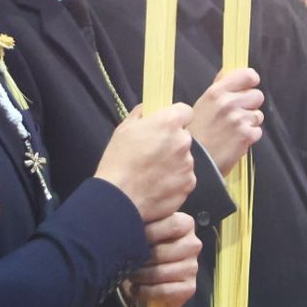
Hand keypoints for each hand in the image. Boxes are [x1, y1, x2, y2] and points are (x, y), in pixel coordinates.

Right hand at [95, 104, 196, 221]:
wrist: (119, 197)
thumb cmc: (118, 161)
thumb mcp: (124, 128)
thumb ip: (142, 113)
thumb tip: (150, 109)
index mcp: (169, 122)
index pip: (186, 111)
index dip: (176, 118)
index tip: (167, 125)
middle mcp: (183, 141)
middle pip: (184, 137)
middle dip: (172, 142)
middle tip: (153, 152)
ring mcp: (188, 165)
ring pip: (184, 158)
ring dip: (173, 162)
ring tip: (152, 172)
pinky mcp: (188, 185)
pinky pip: (184, 178)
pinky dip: (174, 181)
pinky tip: (157, 185)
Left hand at [126, 212, 199, 306]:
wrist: (145, 273)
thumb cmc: (142, 243)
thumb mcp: (142, 222)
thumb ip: (145, 209)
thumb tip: (142, 202)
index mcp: (185, 224)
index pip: (174, 225)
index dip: (151, 232)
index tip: (133, 237)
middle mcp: (193, 244)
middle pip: (165, 251)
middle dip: (142, 258)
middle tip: (128, 261)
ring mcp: (193, 267)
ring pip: (164, 272)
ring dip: (142, 276)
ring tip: (131, 275)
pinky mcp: (189, 287)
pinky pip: (166, 291)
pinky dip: (148, 292)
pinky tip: (138, 289)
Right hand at [188, 68, 265, 173]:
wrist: (195, 161)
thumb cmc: (196, 133)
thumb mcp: (202, 104)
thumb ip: (218, 86)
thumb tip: (228, 71)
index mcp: (216, 92)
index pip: (247, 75)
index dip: (251, 81)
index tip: (249, 86)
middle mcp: (228, 103)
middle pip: (257, 95)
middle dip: (250, 105)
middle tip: (237, 115)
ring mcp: (238, 119)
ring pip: (258, 115)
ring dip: (250, 122)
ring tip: (233, 130)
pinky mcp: (246, 136)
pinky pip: (258, 131)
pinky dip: (249, 137)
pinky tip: (235, 140)